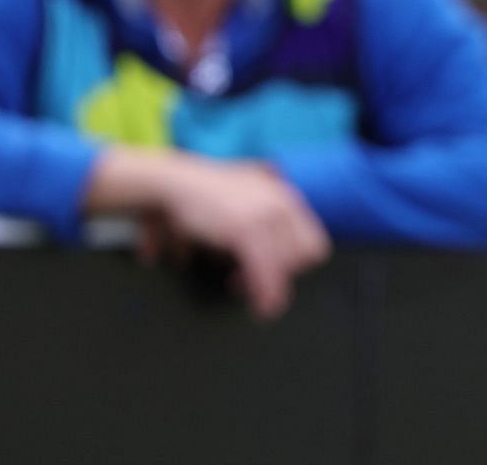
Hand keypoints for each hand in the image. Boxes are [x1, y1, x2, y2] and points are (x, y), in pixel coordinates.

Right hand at [90, 149, 329, 319]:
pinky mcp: (245, 229)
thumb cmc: (204, 194)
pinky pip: (266, 269)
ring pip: (287, 264)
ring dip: (272, 285)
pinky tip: (261, 305)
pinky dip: (266, 292)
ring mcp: (265, 214)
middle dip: (285, 274)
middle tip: (256, 282)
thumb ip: (265, 215)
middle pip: (306, 254)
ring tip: (246, 289)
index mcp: (285, 195)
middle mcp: (281, 202)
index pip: (313, 239)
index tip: (275, 271)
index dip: (297, 262)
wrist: (173, 181)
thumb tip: (277, 252)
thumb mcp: (246, 196)